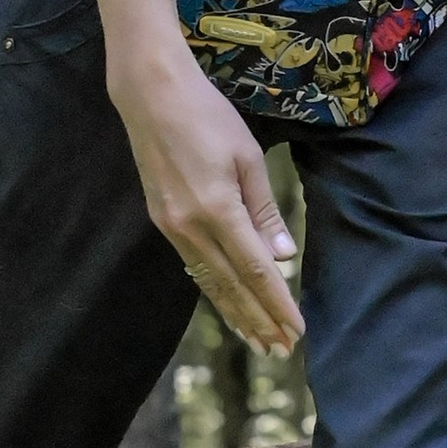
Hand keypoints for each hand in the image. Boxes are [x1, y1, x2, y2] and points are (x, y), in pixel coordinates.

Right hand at [111, 44, 303, 358]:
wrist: (150, 95)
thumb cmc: (207, 115)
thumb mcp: (247, 157)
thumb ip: (264, 209)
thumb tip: (282, 255)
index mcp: (217, 210)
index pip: (255, 271)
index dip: (277, 305)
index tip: (296, 331)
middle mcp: (190, 227)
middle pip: (231, 287)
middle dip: (257, 322)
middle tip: (280, 352)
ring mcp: (172, 227)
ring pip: (209, 283)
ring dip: (235, 314)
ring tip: (256, 341)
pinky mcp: (162, 221)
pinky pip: (194, 266)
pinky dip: (214, 290)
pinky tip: (227, 304)